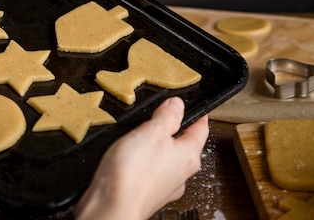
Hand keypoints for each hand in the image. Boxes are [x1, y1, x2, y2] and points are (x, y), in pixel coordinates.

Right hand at [75, 97, 209, 219]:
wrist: (111, 208)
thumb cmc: (135, 174)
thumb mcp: (152, 131)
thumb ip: (167, 116)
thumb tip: (177, 105)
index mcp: (188, 156)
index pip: (201, 130)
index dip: (198, 115)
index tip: (198, 108)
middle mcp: (180, 174)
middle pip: (184, 146)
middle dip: (176, 131)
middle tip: (167, 116)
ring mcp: (163, 187)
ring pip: (166, 161)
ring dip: (157, 147)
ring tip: (145, 135)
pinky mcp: (146, 194)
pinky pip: (150, 172)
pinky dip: (144, 162)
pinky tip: (132, 157)